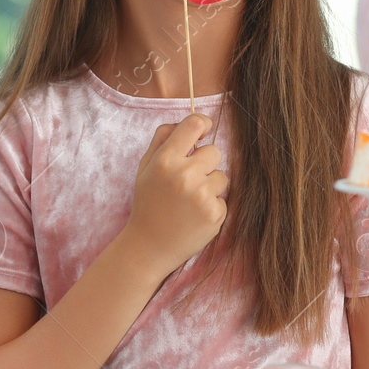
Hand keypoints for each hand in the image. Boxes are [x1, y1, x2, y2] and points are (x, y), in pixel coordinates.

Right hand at [119, 113, 227, 278]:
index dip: (201, 124)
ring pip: (221, 176)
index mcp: (165, 160)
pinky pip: (223, 198)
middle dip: (204, 162)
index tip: (201, 131)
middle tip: (187, 180)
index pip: (194, 124)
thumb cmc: (148, 202)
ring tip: (189, 201)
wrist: (149, 246)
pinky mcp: (214, 214)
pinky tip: (194, 216)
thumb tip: (189, 121)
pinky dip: (211, 206)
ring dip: (210, 186)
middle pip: (214, 150)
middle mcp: (184, 175)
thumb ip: (163, 138)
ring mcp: (201, 195)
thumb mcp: (145, 167)